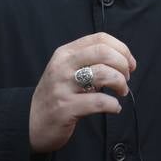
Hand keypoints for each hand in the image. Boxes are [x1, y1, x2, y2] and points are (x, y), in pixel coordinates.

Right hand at [28, 33, 135, 152]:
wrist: (30, 122)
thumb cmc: (56, 95)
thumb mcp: (67, 70)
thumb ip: (88, 61)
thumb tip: (123, 60)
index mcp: (65, 53)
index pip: (100, 38)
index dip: (121, 49)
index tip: (130, 63)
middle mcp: (63, 66)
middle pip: (104, 52)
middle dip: (123, 64)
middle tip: (126, 78)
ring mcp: (63, 86)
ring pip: (104, 74)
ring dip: (121, 83)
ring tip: (121, 92)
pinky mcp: (66, 107)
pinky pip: (99, 101)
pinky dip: (114, 105)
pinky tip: (114, 108)